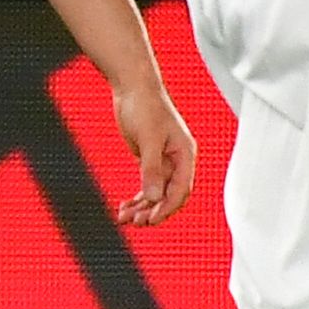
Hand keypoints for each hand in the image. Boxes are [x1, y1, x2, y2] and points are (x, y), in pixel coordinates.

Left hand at [112, 66, 197, 226]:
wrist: (133, 86)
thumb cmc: (145, 106)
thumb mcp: (148, 138)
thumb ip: (151, 168)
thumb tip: (153, 197)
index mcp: (185, 155)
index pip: (181, 189)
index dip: (167, 207)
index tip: (151, 219)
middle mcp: (177, 161)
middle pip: (169, 195)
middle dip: (153, 210)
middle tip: (135, 222)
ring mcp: (163, 161)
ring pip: (155, 192)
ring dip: (142, 207)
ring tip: (124, 218)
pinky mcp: (149, 159)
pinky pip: (146, 184)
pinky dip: (136, 197)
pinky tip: (124, 207)